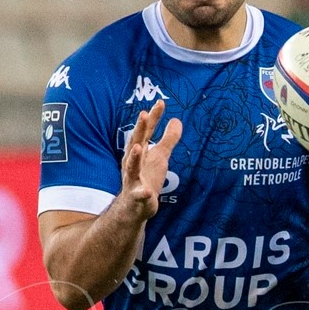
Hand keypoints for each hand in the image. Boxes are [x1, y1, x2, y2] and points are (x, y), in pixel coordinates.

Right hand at [119, 100, 181, 219]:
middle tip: (143, 114)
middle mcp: (132, 162)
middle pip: (135, 143)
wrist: (134, 207)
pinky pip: (139, 195)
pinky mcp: (136, 197)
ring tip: (138, 147)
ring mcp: (132, 179)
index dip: (153, 117)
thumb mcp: (160, 157)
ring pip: (132, 167)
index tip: (160, 103)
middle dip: (139, 129)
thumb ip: (168, 139)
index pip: (146, 131)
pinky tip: (147, 192)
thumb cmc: (146, 178)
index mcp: (139, 151)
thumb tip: (176, 120)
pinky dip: (142, 193)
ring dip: (134, 157)